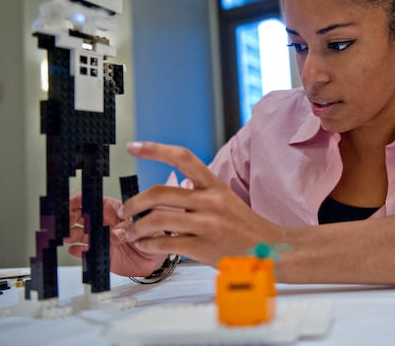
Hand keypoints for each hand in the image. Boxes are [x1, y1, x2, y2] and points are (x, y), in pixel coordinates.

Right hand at [66, 190, 166, 276]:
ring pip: (76, 232)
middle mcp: (102, 223)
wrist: (152, 257)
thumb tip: (117, 232)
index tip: (71, 202)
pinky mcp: (97, 253)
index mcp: (111, 210)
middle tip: (63, 220)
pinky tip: (73, 249)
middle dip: (68, 215)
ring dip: (68, 233)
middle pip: (78, 215)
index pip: (91, 200)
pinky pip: (81, 251)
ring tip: (65, 235)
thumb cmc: (149, 235)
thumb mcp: (143, 226)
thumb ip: (130, 227)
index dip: (79, 199)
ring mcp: (98, 238)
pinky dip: (76, 251)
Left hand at [114, 141, 283, 266]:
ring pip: (157, 219)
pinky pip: (165, 243)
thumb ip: (196, 195)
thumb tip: (163, 197)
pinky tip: (145, 245)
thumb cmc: (244, 226)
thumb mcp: (224, 201)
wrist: (269, 249)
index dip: (155, 149)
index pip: (183, 158)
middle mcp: (211, 201)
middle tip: (126, 210)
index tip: (133, 146)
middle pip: (160, 193)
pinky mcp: (204, 247)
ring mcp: (207, 224)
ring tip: (130, 232)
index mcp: (215, 185)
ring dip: (136, 227)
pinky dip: (147, 244)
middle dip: (134, 202)